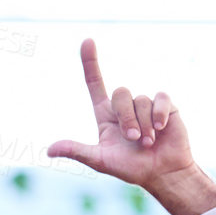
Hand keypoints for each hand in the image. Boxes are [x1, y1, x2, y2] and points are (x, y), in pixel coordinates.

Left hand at [47, 40, 215, 214]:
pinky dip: (160, 114)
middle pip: (120, 92)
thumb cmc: (130, 168)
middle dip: (126, 118)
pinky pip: (160, 99)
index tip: (87, 40)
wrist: (162, 174)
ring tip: (148, 143)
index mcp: (105, 114)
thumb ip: (77, 151)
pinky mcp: (165, 107)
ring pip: (140, 100)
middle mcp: (124, 107)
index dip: (90, 62)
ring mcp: (145, 105)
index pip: (95, 83)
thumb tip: (49, 150)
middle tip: (133, 140)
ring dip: (144, 124)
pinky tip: (162, 129)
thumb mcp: (100, 161)